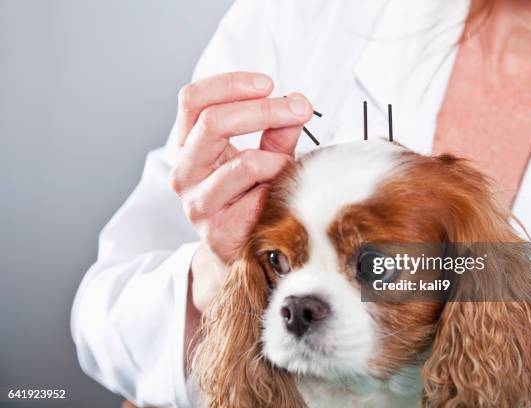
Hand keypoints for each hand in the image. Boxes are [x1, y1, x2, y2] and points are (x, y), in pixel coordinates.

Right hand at [169, 72, 312, 310]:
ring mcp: (197, 203)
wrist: (237, 251)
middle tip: (299, 108)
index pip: (193, 100)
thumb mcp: (259, 155)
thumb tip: (298, 103)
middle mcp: (183, 172)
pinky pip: (259, 198)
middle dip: (264, 110)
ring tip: (288, 168)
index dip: (230, 84)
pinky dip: (279, 190)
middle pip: (212, 122)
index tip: (268, 83)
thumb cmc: (247, 196)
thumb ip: (276, 130)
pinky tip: (283, 195)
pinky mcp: (217, 231)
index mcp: (187, 146)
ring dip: (278, 160)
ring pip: (244, 162)